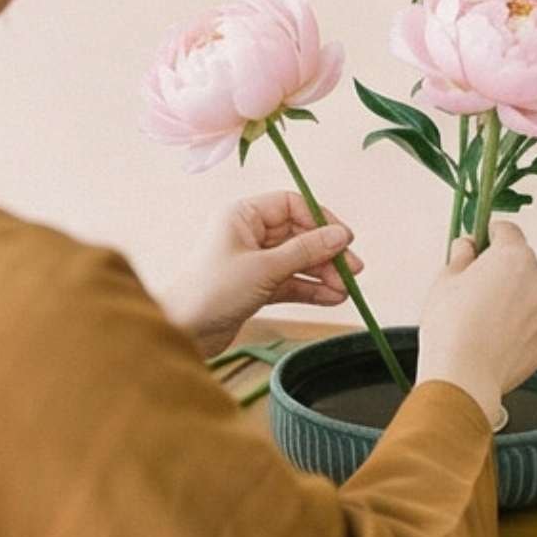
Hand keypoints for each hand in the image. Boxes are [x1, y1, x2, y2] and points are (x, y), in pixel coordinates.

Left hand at [160, 191, 362, 356]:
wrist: (183, 331)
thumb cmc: (213, 291)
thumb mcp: (265, 268)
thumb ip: (306, 251)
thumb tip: (342, 236)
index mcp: (242, 215)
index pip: (291, 205)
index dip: (320, 220)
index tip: (344, 240)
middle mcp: (247, 233)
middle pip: (298, 234)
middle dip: (326, 253)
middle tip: (353, 270)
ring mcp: (251, 261)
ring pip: (296, 260)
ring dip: (322, 274)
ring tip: (345, 290)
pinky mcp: (254, 286)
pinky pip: (289, 282)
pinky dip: (309, 289)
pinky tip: (332, 298)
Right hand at [416, 221, 536, 424]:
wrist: (464, 376)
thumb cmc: (451, 327)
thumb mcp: (445, 280)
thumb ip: (461, 256)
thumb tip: (468, 246)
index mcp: (514, 257)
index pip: (507, 231)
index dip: (490, 236)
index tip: (479, 244)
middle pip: (522, 264)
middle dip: (502, 272)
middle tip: (475, 290)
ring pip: (531, 295)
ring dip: (514, 300)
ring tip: (485, 321)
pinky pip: (536, 323)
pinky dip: (522, 326)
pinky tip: (497, 338)